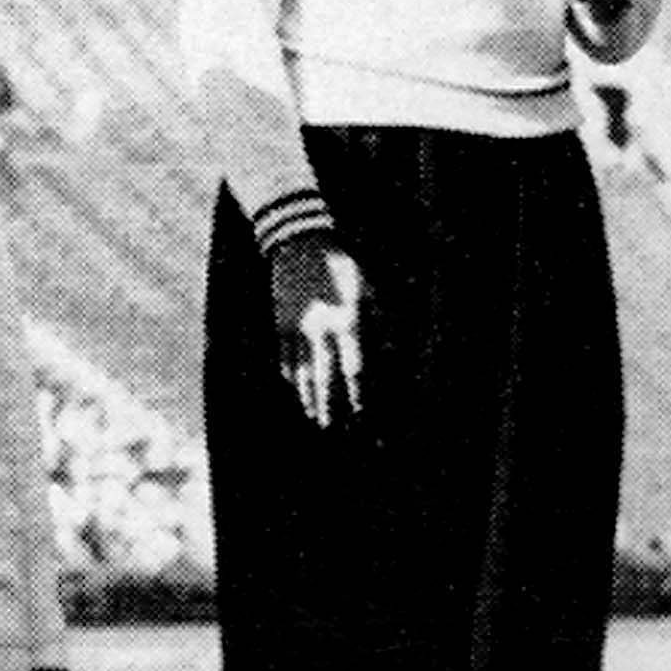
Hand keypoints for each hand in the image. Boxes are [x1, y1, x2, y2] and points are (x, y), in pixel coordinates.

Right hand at [267, 235, 364, 426]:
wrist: (300, 241)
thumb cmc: (342, 267)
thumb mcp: (369, 290)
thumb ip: (379, 324)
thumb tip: (390, 355)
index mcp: (348, 321)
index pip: (355, 368)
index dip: (359, 393)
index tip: (362, 413)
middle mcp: (322, 330)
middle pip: (325, 377)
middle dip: (330, 406)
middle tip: (332, 429)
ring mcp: (297, 329)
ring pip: (302, 372)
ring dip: (308, 397)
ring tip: (314, 416)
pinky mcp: (280, 324)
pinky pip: (284, 358)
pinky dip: (290, 376)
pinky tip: (295, 389)